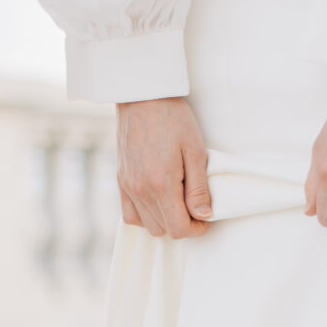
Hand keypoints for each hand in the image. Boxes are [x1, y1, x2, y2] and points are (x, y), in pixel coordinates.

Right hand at [115, 97, 211, 238]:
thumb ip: (199, 188)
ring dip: (165, 220)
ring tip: (176, 200)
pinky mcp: (121, 181)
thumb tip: (204, 216)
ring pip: (147, 226)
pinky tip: (157, 202)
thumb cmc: (172, 118)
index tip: (205, 217)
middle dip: (182, 224)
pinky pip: (130, 215)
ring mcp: (127, 187)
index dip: (197, 229)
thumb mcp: (195, 150)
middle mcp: (140, 190)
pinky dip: (145, 216)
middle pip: (164, 230)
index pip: (179, 229)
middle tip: (193, 205)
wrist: (141, 96)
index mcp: (161, 184)